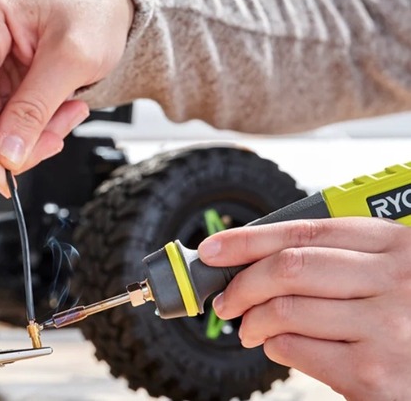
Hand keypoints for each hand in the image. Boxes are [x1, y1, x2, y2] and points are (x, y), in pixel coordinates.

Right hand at [0, 0, 133, 195]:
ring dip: (20, 131)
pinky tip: (48, 107)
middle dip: (14, 138)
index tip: (4, 181)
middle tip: (59, 134)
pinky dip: (18, 121)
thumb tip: (7, 153)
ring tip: (63, 112)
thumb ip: (36, 109)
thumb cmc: (89, 8)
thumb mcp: (73, 59)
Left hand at [198, 217, 410, 399]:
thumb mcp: (392, 272)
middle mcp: (394, 281)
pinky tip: (281, 346)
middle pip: (289, 269)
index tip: (215, 249)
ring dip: (253, 321)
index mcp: (395, 246)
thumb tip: (259, 256)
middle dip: (243, 284)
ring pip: (285, 311)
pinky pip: (295, 350)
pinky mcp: (372, 373)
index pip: (304, 232)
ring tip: (251, 329)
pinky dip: (275, 347)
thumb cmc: (410, 316)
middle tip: (226, 300)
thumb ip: (340, 257)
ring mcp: (386, 328)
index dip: (248, 239)